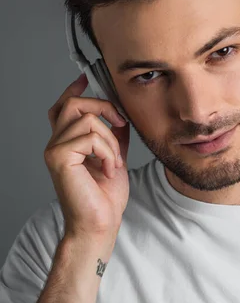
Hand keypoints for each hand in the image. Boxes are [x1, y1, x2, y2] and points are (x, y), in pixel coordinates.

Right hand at [44, 73, 129, 240]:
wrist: (100, 224)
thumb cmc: (104, 198)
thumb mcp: (115, 158)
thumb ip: (115, 137)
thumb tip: (121, 116)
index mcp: (67, 144)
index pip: (62, 109)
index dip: (73, 90)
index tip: (85, 78)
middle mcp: (56, 144)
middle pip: (73, 104)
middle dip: (103, 107)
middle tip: (121, 123)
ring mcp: (54, 150)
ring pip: (87, 120)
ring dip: (111, 140)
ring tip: (115, 162)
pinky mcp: (58, 158)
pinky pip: (90, 137)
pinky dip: (107, 152)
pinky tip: (109, 169)